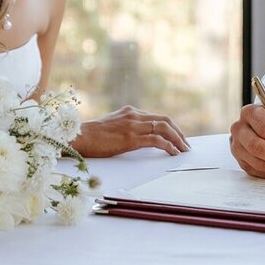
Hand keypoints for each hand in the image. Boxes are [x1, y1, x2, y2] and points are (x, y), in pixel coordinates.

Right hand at [70, 106, 188, 157]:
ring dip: (178, 139)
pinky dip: (168, 146)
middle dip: (179, 132)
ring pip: (164, 128)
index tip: (177, 137)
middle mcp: (134, 115)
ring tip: (184, 150)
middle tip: (186, 144)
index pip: (157, 117)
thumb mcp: (112, 126)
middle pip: (165, 120)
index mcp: (130, 112)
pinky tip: (173, 152)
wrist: (79, 137)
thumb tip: (138, 137)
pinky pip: (156, 140)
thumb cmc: (92, 136)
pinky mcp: (131, 138)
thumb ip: (126, 127)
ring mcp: (133, 125)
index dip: (170, 127)